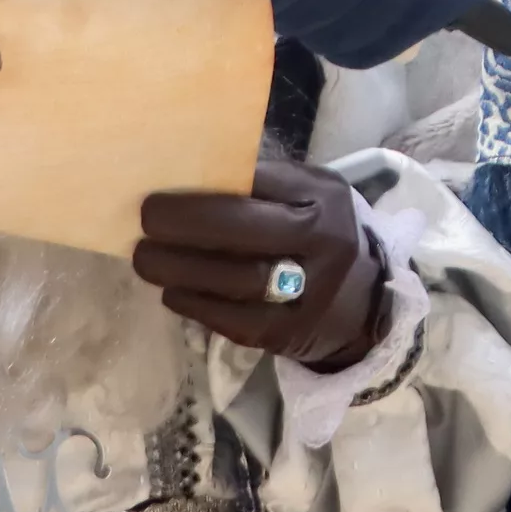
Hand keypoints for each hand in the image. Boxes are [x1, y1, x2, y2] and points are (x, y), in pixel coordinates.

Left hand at [135, 155, 386, 370]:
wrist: (365, 305)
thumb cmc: (319, 238)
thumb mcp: (310, 199)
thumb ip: (265, 187)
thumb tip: (187, 178)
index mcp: (324, 197)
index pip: (259, 181)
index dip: (206, 185)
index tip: (163, 187)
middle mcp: (324, 240)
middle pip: (245, 228)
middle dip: (186, 223)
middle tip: (146, 220)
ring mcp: (311, 291)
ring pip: (236, 278)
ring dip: (181, 268)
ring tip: (145, 259)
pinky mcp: (292, 333)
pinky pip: (235, 320)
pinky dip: (196, 305)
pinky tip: (173, 293)